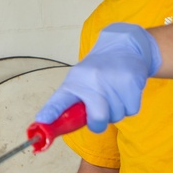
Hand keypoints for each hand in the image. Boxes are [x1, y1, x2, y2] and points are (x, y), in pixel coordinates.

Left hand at [36, 23, 161, 132]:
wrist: (123, 47)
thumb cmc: (99, 70)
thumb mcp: (79, 81)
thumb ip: (70, 104)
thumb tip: (52, 124)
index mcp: (75, 81)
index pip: (60, 100)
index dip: (50, 113)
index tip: (41, 123)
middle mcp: (92, 79)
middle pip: (97, 119)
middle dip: (99, 122)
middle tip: (101, 111)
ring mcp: (112, 80)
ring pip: (117, 116)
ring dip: (117, 111)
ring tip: (114, 93)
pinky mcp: (131, 82)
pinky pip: (131, 110)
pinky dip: (129, 105)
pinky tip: (125, 91)